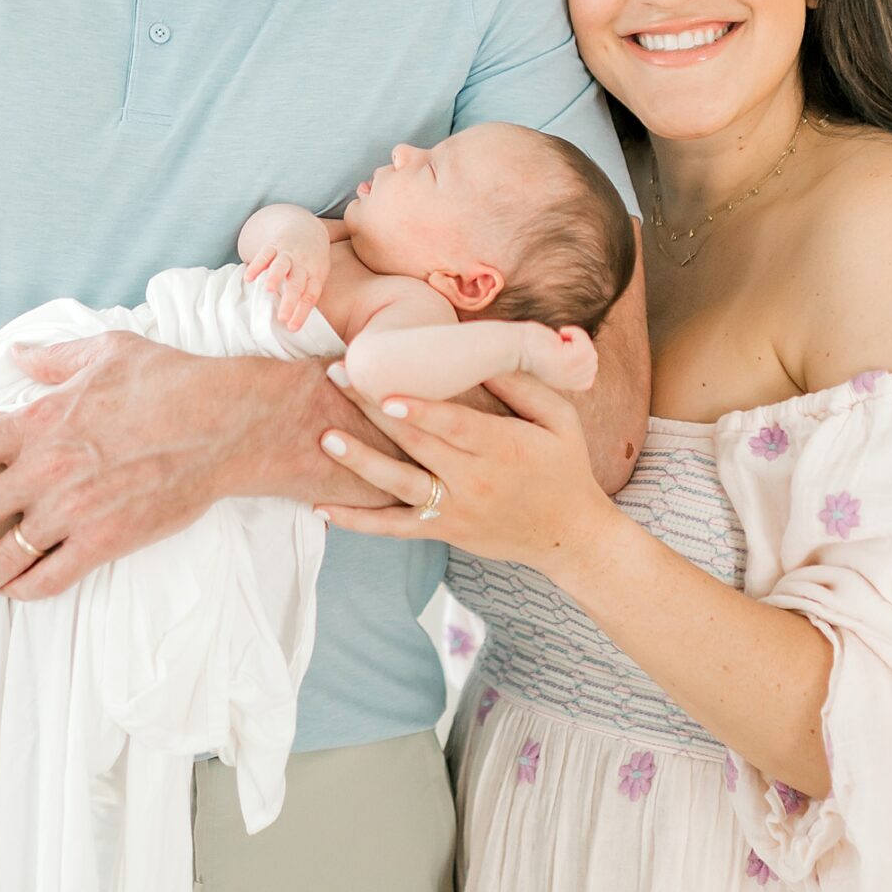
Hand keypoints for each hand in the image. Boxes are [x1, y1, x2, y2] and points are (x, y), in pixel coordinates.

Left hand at [0, 333, 237, 605]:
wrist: (224, 423)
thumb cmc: (168, 380)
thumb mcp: (105, 351)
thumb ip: (53, 358)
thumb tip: (18, 353)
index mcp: (40, 421)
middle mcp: (47, 469)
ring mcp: (74, 510)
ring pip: (4, 558)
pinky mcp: (105, 540)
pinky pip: (52, 576)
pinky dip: (28, 590)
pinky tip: (17, 595)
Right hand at [242, 229, 330, 330]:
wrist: (307, 228)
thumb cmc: (312, 260)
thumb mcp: (318, 275)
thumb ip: (307, 294)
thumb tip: (296, 321)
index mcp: (315, 274)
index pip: (310, 296)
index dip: (302, 312)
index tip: (292, 328)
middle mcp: (302, 264)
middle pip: (296, 284)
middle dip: (289, 301)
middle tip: (282, 317)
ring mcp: (288, 254)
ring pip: (281, 266)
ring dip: (275, 277)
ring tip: (268, 290)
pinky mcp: (274, 245)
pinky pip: (264, 254)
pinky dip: (256, 265)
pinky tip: (248, 277)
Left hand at [314, 361, 611, 572]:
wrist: (570, 537)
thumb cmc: (564, 467)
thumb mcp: (559, 419)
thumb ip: (523, 386)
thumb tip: (483, 354)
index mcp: (502, 447)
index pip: (454, 426)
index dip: (420, 410)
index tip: (387, 390)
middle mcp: (474, 480)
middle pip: (417, 444)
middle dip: (373, 410)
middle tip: (338, 376)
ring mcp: (455, 509)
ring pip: (399, 486)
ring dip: (359, 462)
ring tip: (326, 437)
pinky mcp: (442, 531)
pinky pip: (393, 528)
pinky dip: (356, 521)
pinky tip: (321, 507)